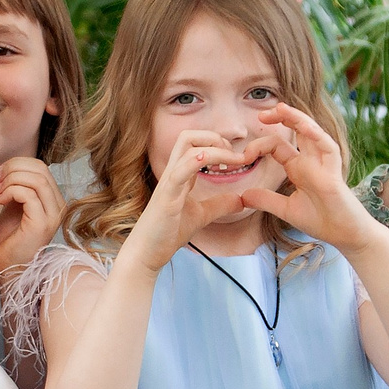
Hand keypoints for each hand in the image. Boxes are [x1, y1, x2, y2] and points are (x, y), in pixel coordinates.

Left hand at [0, 156, 65, 275]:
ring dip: (10, 179)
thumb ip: (17, 185)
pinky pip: (28, 194)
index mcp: (54, 199)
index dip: (17, 164)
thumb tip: (6, 165)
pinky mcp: (41, 224)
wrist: (10, 267)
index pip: (40, 166)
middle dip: (13, 168)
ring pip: (35, 179)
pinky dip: (10, 191)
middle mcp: (58, 205)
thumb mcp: (15, 205)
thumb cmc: (10, 237)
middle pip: (39, 169)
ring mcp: (53, 215)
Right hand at [122, 126, 279, 271]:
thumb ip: (220, 205)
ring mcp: (169, 182)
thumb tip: (241, 200)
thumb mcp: (201, 215)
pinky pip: (180, 171)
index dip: (219, 144)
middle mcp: (174, 172)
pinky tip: (212, 163)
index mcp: (181, 173)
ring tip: (233, 160)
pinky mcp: (166, 197)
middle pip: (189, 135)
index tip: (237, 159)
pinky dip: (196, 161)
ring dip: (215, 147)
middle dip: (215, 138)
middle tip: (234, 156)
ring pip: (186, 146)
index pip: (196, 143)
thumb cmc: (168, 233)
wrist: (147, 253)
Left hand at [237, 103, 378, 252]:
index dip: (259, 146)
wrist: (344, 236)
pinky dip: (316, 135)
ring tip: (281, 108)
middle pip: (297, 130)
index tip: (244, 156)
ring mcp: (323, 164)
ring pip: (312, 132)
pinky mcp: (334, 172)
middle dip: (281, 117)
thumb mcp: (286, 209)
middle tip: (262, 113)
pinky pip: (328, 147)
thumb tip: (243, 196)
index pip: (277, 146)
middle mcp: (311, 161)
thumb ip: (266, 200)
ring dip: (297, 118)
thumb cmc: (321, 220)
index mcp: (299, 167)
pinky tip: (304, 127)